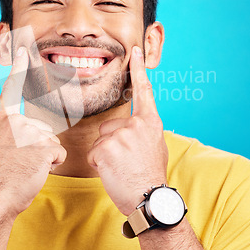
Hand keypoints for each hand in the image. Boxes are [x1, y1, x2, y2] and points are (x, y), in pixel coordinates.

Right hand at [0, 46, 66, 219]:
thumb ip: (9, 131)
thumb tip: (26, 129)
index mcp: (1, 120)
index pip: (11, 90)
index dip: (19, 69)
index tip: (24, 50)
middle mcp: (14, 122)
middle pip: (42, 128)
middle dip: (38, 147)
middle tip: (20, 162)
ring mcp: (29, 134)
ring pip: (51, 142)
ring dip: (44, 157)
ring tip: (26, 167)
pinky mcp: (43, 147)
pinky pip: (58, 154)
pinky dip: (52, 165)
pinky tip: (36, 171)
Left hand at [87, 46, 167, 215]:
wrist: (149, 199)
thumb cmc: (151, 174)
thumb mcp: (155, 145)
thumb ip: (142, 130)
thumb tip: (132, 126)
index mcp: (150, 122)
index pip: (144, 91)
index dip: (139, 70)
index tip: (135, 51)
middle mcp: (135, 125)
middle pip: (109, 126)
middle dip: (112, 142)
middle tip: (127, 161)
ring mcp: (120, 136)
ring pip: (100, 140)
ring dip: (105, 154)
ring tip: (121, 167)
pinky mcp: (105, 148)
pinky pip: (93, 153)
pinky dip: (99, 164)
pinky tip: (113, 172)